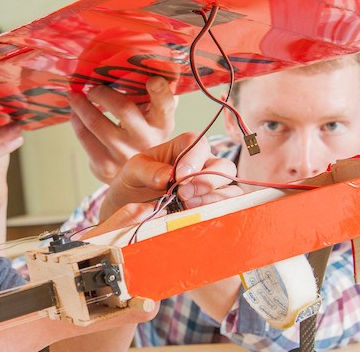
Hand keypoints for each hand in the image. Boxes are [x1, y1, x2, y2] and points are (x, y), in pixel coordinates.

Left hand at [69, 76, 176, 183]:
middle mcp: (147, 140)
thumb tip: (150, 65)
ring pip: (96, 123)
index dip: (160, 91)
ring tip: (75, 96)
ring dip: (80, 105)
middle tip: (92, 86)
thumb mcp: (156, 117)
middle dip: (101, 92)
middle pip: (123, 108)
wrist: (136, 174)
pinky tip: (75, 114)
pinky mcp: (105, 166)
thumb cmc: (144, 134)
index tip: (152, 79)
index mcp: (162, 123)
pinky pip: (84, 137)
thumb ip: (155, 94)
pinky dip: (76, 121)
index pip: (165, 104)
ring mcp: (125, 156)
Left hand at [97, 133, 239, 222]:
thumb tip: (168, 176)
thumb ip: (148, 170)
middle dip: (207, 181)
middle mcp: (203, 164)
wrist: (129, 205)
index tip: (179, 177)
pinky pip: (228, 206)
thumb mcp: (132, 171)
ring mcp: (210, 186)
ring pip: (230, 187)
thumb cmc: (134, 181)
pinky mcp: (211, 205)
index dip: (194, 159)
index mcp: (183, 147)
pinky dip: (217, 210)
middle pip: (223, 166)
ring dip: (213, 198)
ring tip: (188, 206)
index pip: (199, 143)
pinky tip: (196, 215)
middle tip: (184, 194)